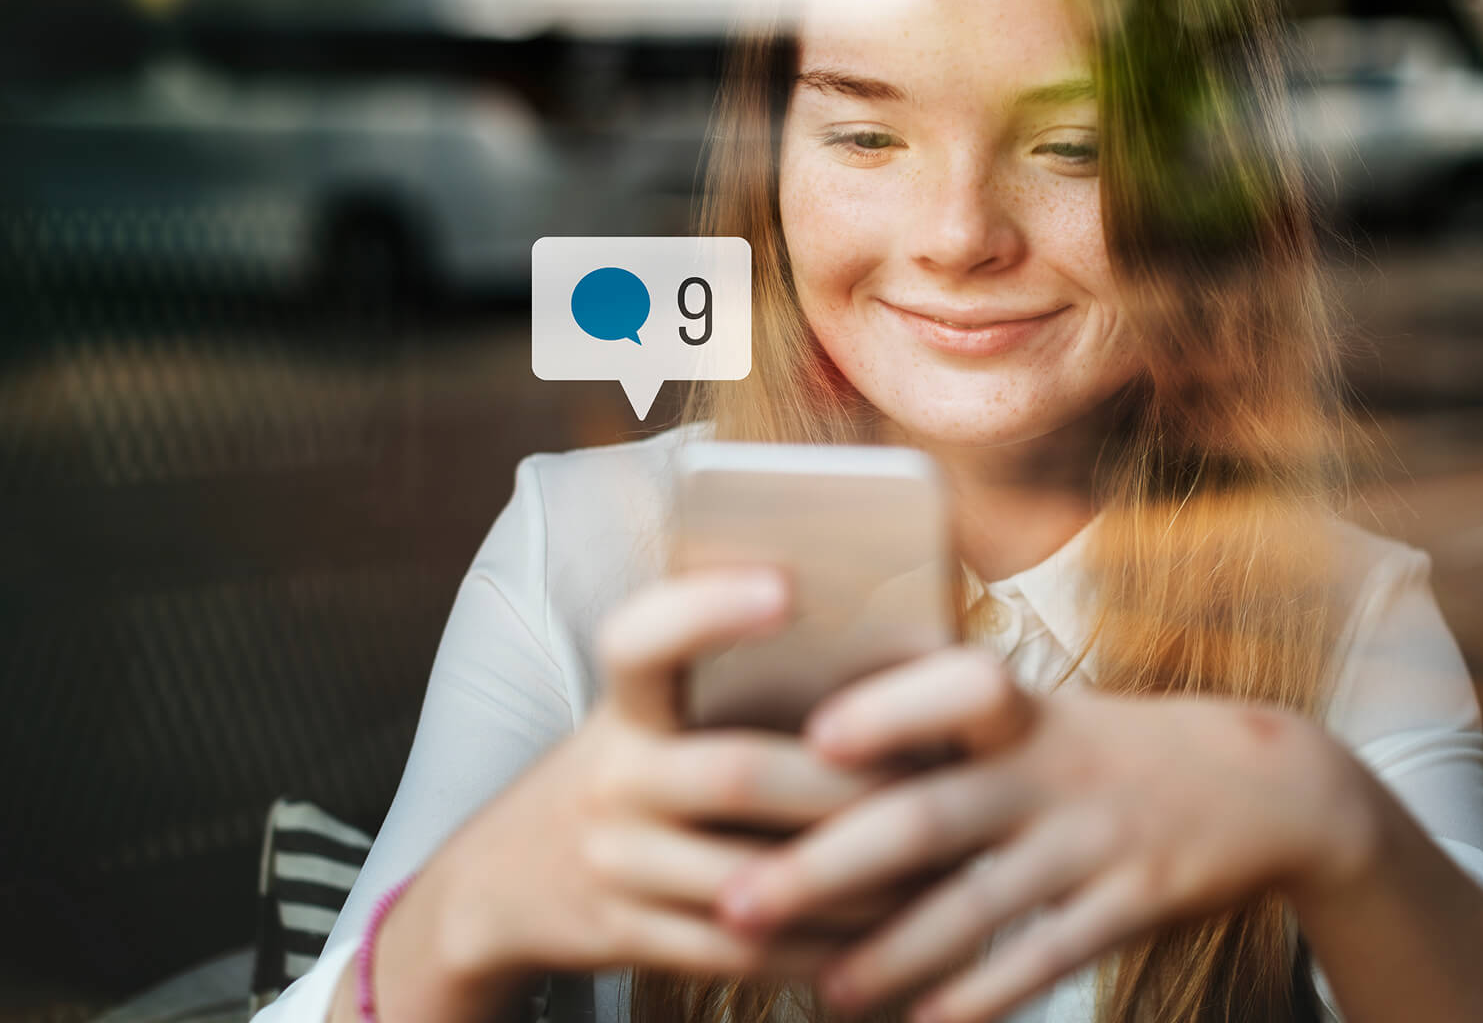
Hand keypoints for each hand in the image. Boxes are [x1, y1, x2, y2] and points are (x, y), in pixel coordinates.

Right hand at [380, 570, 901, 1019]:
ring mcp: (613, 863)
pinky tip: (882, 934)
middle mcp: (610, 778)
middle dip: (844, 785)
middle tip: (931, 783)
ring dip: (854, 880)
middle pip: (735, 774)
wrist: (498, 883)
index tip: (786, 585)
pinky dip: (822, 946)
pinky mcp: (628, 937)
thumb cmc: (625, 773)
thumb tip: (888, 657)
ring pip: (754, 879)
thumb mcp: (645, 715)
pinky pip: (744, 950)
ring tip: (932, 866)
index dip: (708, 608)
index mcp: (624, 706)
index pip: (642, 639)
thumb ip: (725, 685)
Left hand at [712, 650, 1382, 1022]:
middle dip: (827, 866)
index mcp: (1023, 712)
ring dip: (890, 955)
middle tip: (737, 902)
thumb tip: (805, 738)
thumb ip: (942, 721)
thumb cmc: (1113, 748)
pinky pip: (1045, 960)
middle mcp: (1051, 771)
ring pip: (977, 907)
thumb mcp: (1043, 712)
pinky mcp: (1132, 905)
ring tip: (821, 991)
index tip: (810, 739)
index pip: (956, 690)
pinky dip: (981, 997)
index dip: (886, 710)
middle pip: (928, 817)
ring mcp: (1092, 842)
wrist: (1268, 786)